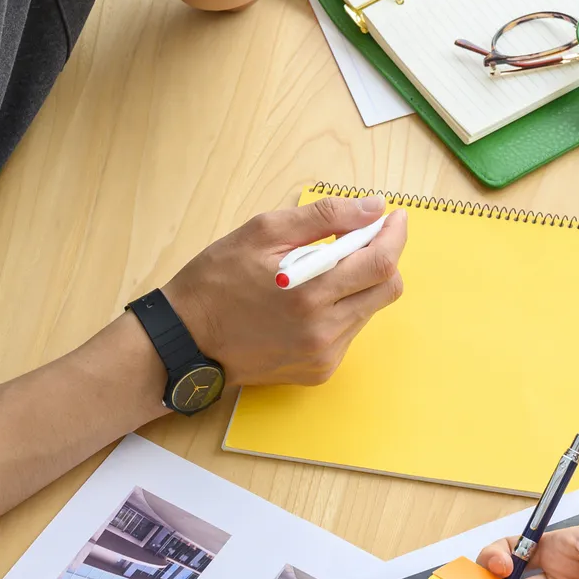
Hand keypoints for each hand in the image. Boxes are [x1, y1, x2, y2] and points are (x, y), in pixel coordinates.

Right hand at [162, 195, 405, 385]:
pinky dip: (342, 309)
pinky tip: (310, 301)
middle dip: (383, 258)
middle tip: (362, 239)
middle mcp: (324, 331)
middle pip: (388, 290)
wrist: (184, 340)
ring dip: (360, 284)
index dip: (395, 235)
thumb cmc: (216, 280)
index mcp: (311, 293)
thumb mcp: (262, 233)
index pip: (381, 263)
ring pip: (369, 310)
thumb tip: (373, 207)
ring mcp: (324, 355)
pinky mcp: (318, 371)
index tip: (394, 216)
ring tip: (323, 270)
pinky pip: (350, 333)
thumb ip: (324, 217)